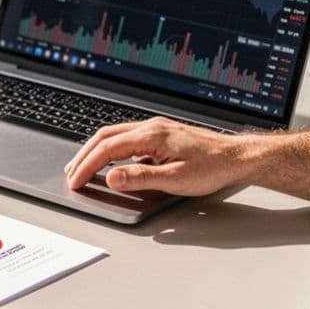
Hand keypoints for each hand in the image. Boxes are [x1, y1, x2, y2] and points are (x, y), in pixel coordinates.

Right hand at [65, 117, 254, 194]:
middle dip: (84, 155)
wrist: (237, 157)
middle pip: (105, 137)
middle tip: (71, 174)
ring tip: (84, 167)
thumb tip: (111, 178)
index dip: (87, 166)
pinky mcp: (163, 135)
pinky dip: (112, 150)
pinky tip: (114, 164)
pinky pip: (128, 139)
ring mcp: (157, 129)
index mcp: (151, 135)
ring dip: (96, 151)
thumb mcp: (176, 180)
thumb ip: (141, 179)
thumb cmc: (213, 167)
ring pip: (115, 135)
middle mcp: (151, 127)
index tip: (75, 181)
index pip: (107, 149)